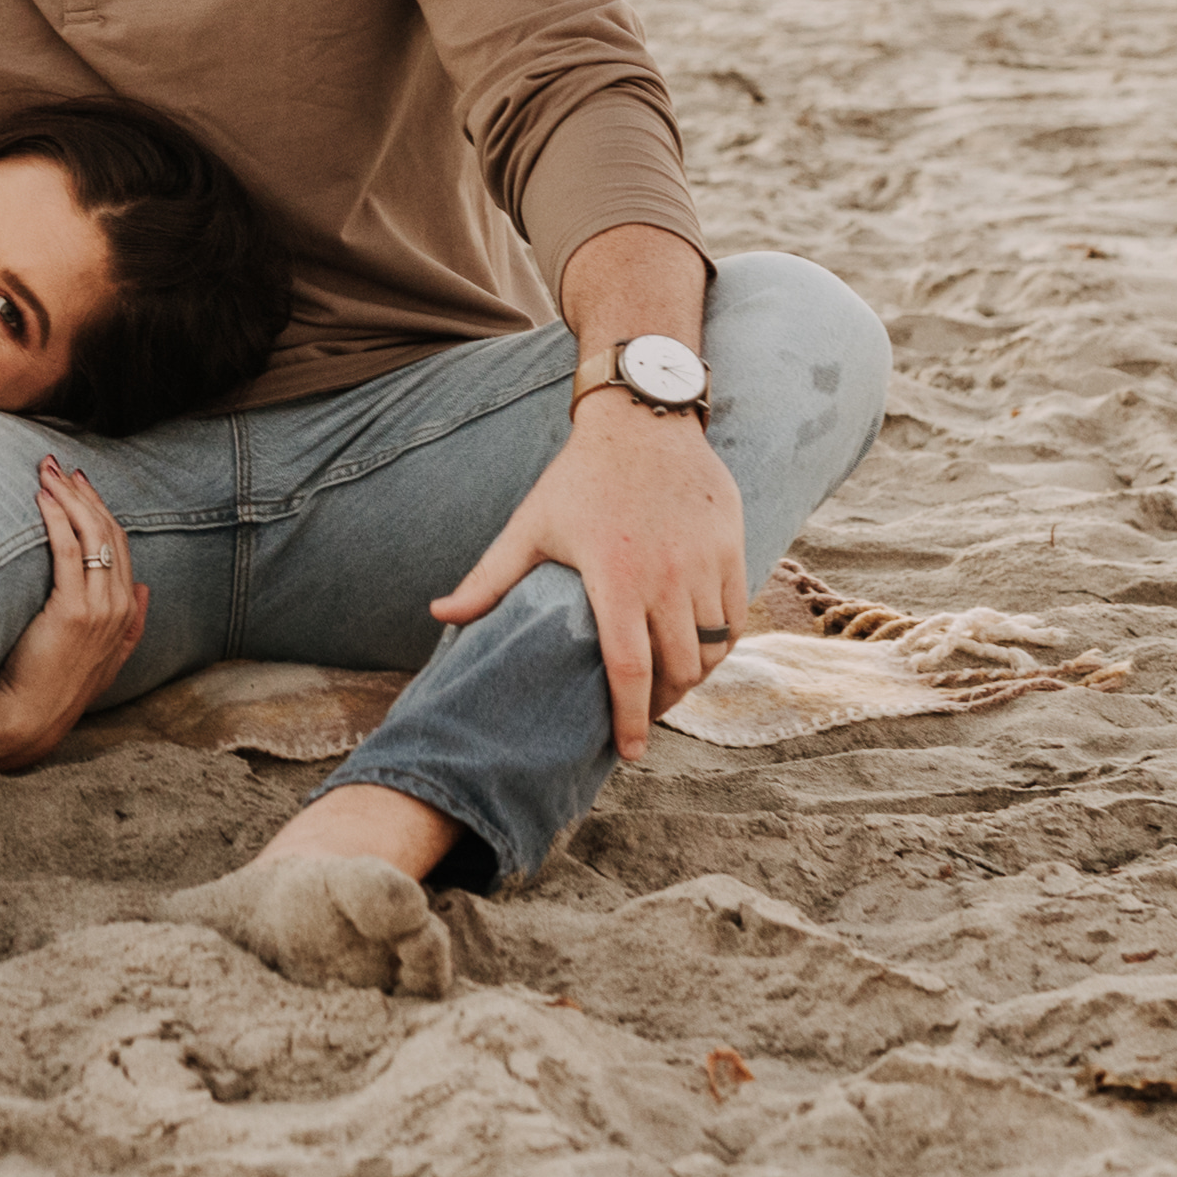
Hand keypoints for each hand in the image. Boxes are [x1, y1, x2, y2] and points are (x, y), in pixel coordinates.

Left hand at [0, 459, 146, 771]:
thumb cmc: (57, 685)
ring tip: (46, 472)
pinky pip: (68, 551)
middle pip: (109, 533)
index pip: (121, 545)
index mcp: (128, 611)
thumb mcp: (107, 656)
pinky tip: (42, 499)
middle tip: (59, 466)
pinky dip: (56, 519)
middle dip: (85, 495)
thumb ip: (132, 623)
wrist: (34, 715)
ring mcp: (101, 608)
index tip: (79, 484)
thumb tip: (145, 588)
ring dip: (69, 498)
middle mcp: (121, 606)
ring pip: (92, 536)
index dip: (101, 509)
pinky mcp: (74, 609)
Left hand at [429, 394, 747, 760]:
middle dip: (663, 706)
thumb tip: (439, 614)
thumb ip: (490, 578)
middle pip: (679, 669)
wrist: (642, 424)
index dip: (630, 719)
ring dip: (694, 679)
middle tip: (644, 719)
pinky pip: (737, 618)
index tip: (627, 752)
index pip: (630, 670)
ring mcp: (705, 563)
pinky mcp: (733, 549)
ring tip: (670, 689)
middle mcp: (667, 576)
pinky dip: (722, 646)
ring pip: (713, 649)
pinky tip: (700, 653)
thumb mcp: (530, 526)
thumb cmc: (578, 480)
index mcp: (616, 577)